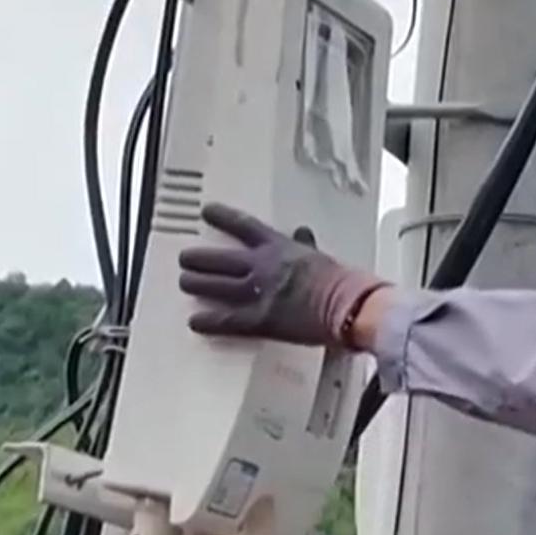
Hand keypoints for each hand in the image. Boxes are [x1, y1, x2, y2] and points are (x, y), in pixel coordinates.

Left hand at [178, 203, 386, 346]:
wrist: (350, 306)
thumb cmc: (344, 283)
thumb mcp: (321, 255)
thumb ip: (305, 246)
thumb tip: (302, 234)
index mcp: (279, 248)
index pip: (243, 226)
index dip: (222, 217)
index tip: (207, 211)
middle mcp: (263, 267)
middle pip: (220, 259)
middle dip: (199, 258)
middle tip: (186, 258)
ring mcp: (258, 293)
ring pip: (216, 286)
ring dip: (197, 284)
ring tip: (185, 283)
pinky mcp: (260, 320)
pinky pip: (227, 321)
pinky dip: (209, 322)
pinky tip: (195, 322)